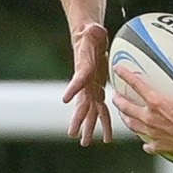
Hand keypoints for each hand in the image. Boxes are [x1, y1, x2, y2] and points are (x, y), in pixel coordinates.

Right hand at [60, 22, 112, 145]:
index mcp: (83, 70)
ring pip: (90, 112)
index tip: (66, 99)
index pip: (78, 80)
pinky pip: (102, 110)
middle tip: (73, 134)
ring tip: (86, 143)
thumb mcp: (93, 31)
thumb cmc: (91, 35)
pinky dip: (104, 123)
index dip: (73, 89)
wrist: (88, 40)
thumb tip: (94, 28)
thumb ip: (93, 31)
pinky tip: (107, 138)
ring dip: (88, 128)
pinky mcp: (98, 91)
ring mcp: (90, 89)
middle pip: (81, 103)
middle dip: (77, 119)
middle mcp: (85, 84)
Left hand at [110, 55, 172, 164]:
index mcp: (156, 103)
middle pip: (126, 107)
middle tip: (115, 96)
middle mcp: (150, 118)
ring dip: (126, 118)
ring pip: (132, 125)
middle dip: (118, 100)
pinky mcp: (159, 145)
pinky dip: (145, 143)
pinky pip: (148, 145)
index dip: (125, 75)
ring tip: (123, 115)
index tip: (118, 70)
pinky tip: (145, 143)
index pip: (136, 85)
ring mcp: (152, 133)